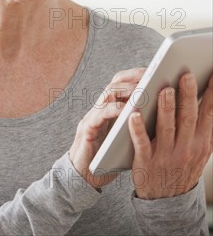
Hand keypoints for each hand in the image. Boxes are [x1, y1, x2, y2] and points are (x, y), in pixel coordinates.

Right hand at [69, 67, 145, 188]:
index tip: (156, 71)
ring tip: (141, 91)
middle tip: (148, 76)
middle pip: (115, 83)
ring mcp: (92, 118)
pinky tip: (125, 111)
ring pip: (106, 94)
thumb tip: (166, 116)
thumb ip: (139, 125)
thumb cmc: (109, 159)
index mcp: (112, 110)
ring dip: (125, 91)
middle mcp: (100, 109)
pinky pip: (98, 115)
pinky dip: (112, 110)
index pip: (124, 84)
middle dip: (132, 77)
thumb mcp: (129, 139)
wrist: (83, 179)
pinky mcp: (86, 130)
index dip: (138, 75)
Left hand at [129, 72, 212, 198]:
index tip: (211, 73)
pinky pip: (142, 143)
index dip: (211, 93)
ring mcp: (166, 156)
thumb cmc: (181, 166)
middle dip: (187, 96)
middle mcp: (187, 148)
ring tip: (164, 89)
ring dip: (166, 108)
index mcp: (201, 142)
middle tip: (186, 75)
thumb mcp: (200, 149)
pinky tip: (134, 115)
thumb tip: (208, 97)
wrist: (168, 202)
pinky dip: (138, 129)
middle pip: (188, 118)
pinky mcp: (146, 162)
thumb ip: (202, 126)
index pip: (208, 114)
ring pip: (166, 128)